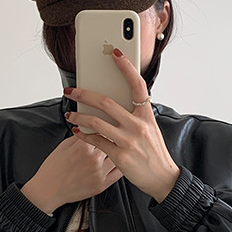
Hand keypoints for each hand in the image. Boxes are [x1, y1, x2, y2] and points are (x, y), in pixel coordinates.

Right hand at [21, 134, 122, 213]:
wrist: (48, 189)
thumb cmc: (53, 168)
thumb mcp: (64, 145)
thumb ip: (80, 135)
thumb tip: (90, 127)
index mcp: (83, 145)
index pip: (102, 130)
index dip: (106, 127)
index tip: (108, 126)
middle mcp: (93, 158)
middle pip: (113, 141)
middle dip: (114, 138)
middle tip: (116, 136)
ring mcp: (99, 172)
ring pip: (118, 155)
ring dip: (119, 151)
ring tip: (120, 148)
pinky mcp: (102, 184)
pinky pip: (119, 172)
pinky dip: (122, 165)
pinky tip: (120, 162)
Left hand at [63, 48, 180, 202]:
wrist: (162, 178)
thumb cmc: (154, 152)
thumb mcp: (150, 129)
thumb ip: (136, 115)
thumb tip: (118, 102)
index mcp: (147, 115)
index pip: (137, 85)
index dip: (126, 67)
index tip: (115, 54)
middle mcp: (138, 125)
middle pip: (106, 102)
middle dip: (84, 94)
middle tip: (71, 91)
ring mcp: (128, 140)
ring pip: (97, 122)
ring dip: (79, 117)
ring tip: (69, 115)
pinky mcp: (120, 155)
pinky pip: (96, 141)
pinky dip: (83, 135)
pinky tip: (77, 132)